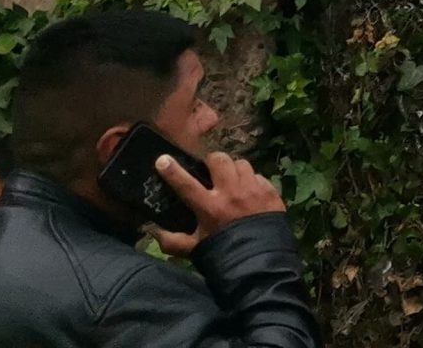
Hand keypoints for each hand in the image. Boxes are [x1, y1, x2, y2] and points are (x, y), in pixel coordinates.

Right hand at [150, 151, 285, 256]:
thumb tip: (151, 230)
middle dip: (212, 160)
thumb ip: (171, 240)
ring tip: (230, 178)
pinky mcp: (270, 192)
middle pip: (219, 161)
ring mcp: (253, 190)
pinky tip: (248, 191)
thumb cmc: (222, 255)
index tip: (162, 159)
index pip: (186, 184)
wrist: (259, 264)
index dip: (172, 171)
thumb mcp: (193, 250)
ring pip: (242, 163)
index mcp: (209, 207)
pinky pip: (259, 175)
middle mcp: (231, 193)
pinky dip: (251, 180)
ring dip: (233, 168)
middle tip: (209, 168)